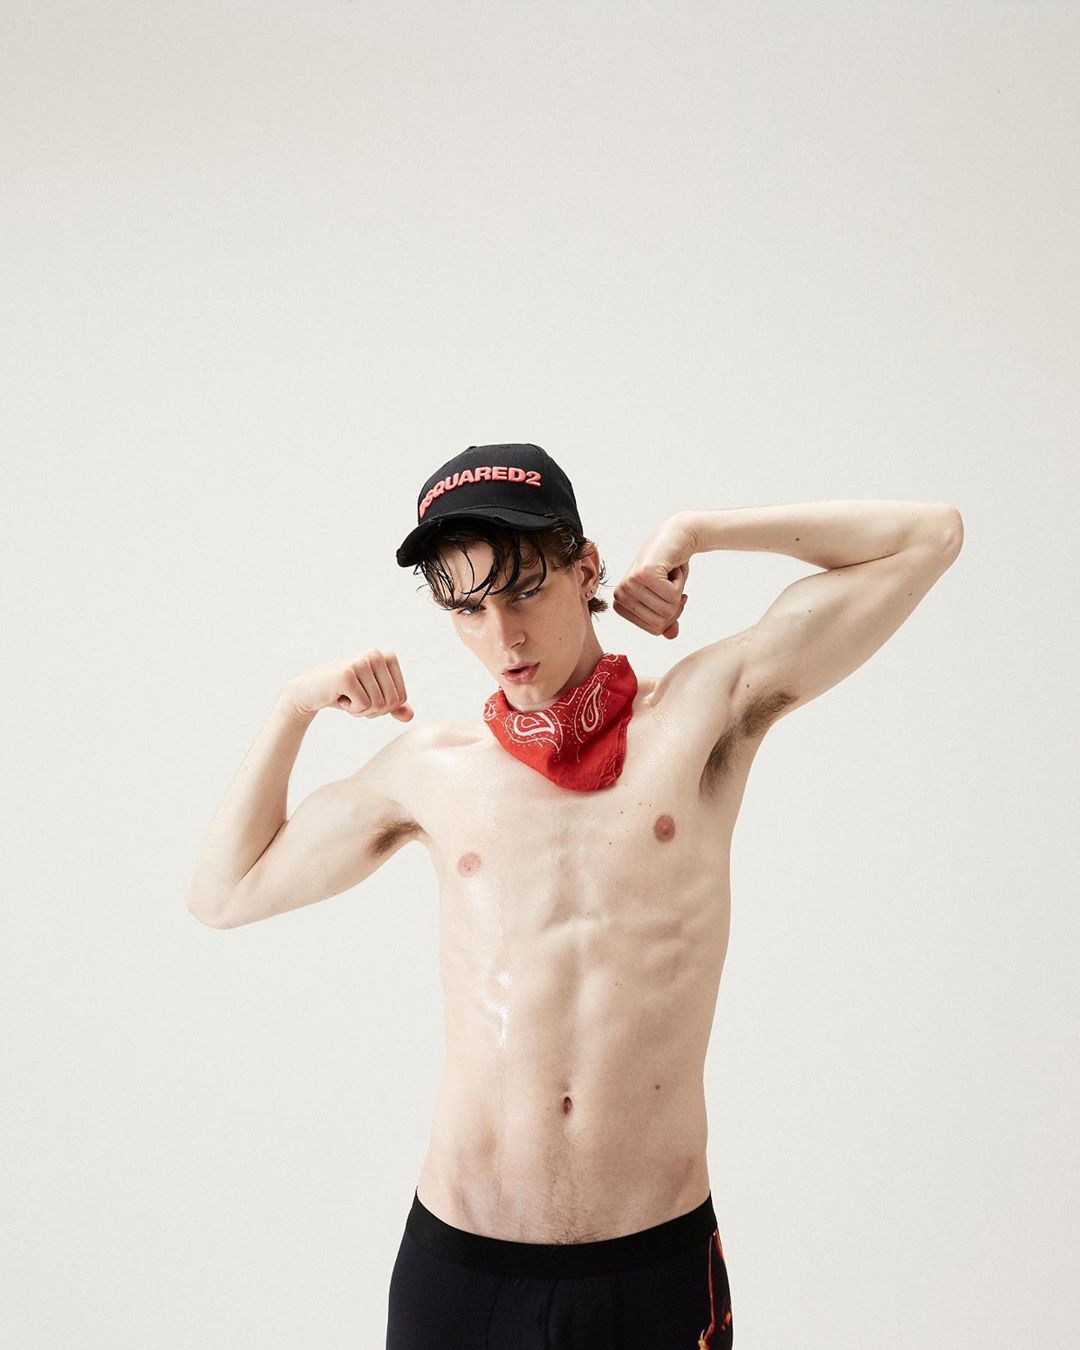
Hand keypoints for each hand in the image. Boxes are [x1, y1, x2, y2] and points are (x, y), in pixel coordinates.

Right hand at [284, 649, 414, 720]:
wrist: (310, 691)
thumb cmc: (344, 693)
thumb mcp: (373, 699)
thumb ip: (393, 706)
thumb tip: (409, 716)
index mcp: (388, 657)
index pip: (401, 698)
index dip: (384, 707)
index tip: (366, 696)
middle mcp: (376, 654)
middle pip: (391, 702)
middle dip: (373, 710)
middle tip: (355, 699)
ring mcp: (362, 662)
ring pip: (378, 705)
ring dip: (361, 710)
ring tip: (347, 697)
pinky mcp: (348, 674)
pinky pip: (363, 705)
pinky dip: (351, 709)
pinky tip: (339, 697)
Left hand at [612, 515, 695, 638]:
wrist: (677, 537)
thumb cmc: (669, 568)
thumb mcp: (666, 599)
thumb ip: (667, 620)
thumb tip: (671, 635)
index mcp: (622, 604)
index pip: (655, 629)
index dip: (670, 616)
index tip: (669, 595)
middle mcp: (622, 594)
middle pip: (661, 622)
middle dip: (676, 605)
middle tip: (672, 583)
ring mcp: (631, 583)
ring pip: (668, 610)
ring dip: (678, 592)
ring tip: (669, 574)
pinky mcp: (644, 574)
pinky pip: (673, 596)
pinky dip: (680, 582)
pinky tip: (671, 568)